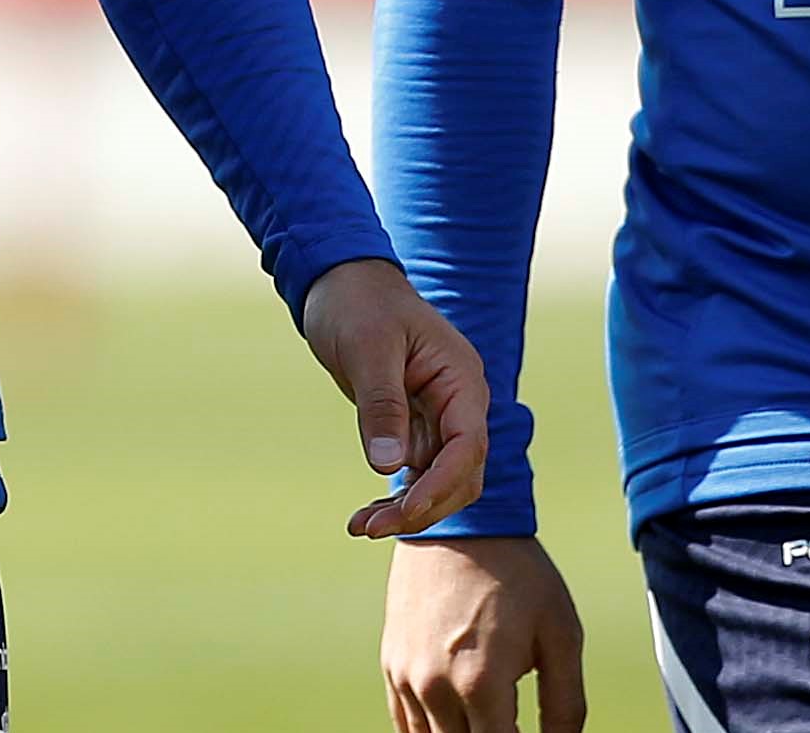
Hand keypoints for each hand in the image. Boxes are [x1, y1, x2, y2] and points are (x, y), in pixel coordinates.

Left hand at [295, 257, 491, 538]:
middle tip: (370, 528)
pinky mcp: (415, 425)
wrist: (341, 281)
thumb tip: (389, 467)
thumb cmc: (358, 303)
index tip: (405, 512)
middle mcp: (459, 402)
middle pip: (461, 474)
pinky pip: (416, 472)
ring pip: (440, 481)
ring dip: (407, 508)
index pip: (468, 446)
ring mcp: (439, 416)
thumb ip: (381, 406)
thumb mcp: (367, 350)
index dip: (440, 486)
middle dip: (423, 506)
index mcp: (461, 379)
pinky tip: (364, 515)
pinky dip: (395, 495)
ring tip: (360, 527)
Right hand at [386, 533, 587, 732]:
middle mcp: (435, 686)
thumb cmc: (518, 575)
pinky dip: (430, 732)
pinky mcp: (392, 664)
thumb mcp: (560, 634)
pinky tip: (458, 721)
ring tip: (489, 719)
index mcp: (481, 682)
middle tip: (511, 722)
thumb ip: (566, 703)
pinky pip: (406, 724)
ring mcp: (407, 676)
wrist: (458, 520)